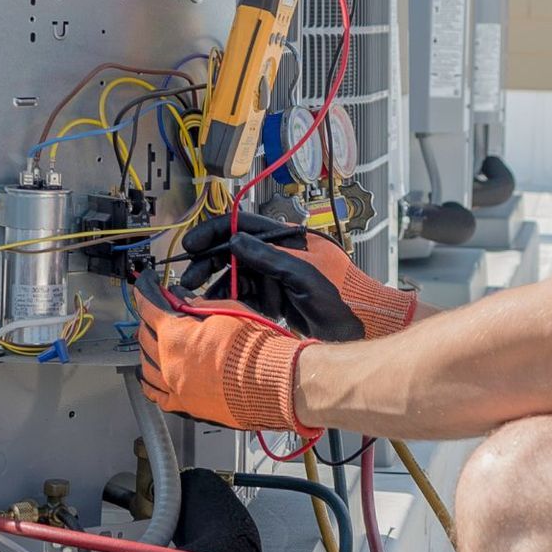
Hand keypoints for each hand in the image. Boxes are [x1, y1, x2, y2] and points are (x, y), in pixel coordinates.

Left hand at [136, 297, 311, 431]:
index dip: (147, 291)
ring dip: (148, 349)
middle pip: (145, 335)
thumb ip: (200, 308)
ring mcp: (175, 386)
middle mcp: (168, 362)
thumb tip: (187, 304)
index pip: (149, 306)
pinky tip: (151, 376)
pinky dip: (150, 383)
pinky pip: (157, 395)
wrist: (274, 383)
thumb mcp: (228, 312)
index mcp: (175, 335)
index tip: (148, 285)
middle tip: (158, 311)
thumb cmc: (256, 350)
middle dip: (149, 320)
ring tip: (155, 342)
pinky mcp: (186, 406)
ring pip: (145, 365)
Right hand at [181, 213, 416, 339]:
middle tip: (188, 282)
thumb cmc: (343, 296)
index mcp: (288, 238)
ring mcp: (279, 276)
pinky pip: (250, 296)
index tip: (191, 246)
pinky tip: (219, 310)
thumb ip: (269, 256)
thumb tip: (235, 241)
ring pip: (239, 276)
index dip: (214, 232)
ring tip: (198, 300)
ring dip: (219, 287)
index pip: (242, 225)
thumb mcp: (303, 275)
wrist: (363, 325)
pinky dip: (234, 302)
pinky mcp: (279, 298)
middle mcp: (280, 253)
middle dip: (209, 265)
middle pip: (235, 252)